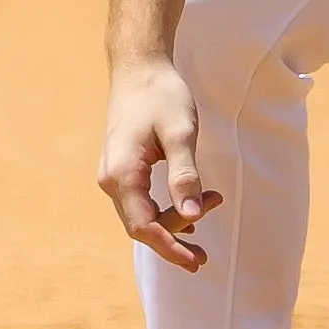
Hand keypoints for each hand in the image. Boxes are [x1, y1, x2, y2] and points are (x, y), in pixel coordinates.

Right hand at [97, 56, 223, 271]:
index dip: (170, 248)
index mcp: (122, 175)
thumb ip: (185, 175)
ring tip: (212, 205)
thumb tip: (193, 217)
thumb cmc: (160, 95)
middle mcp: (111, 180)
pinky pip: (140, 201)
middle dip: (177, 231)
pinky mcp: (122, 167)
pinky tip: (188, 210)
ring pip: (141, 214)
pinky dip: (164, 208)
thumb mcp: (180, 133)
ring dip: (174, 218)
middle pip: (142, 224)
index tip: (197, 262)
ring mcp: (113, 174)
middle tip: (217, 206)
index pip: (143, 227)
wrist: (138, 66)